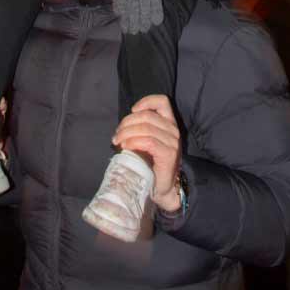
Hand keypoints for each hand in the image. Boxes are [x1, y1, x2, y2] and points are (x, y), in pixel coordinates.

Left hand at [113, 94, 182, 213]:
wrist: (162, 188)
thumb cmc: (152, 164)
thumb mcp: (147, 141)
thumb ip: (140, 129)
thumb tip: (122, 127)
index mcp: (169, 123)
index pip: (162, 102)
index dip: (146, 101)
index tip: (132, 110)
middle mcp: (173, 130)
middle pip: (147, 116)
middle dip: (127, 123)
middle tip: (116, 135)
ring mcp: (173, 142)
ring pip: (146, 128)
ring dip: (127, 133)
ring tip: (118, 142)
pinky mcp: (169, 154)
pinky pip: (148, 141)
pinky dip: (133, 142)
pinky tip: (126, 147)